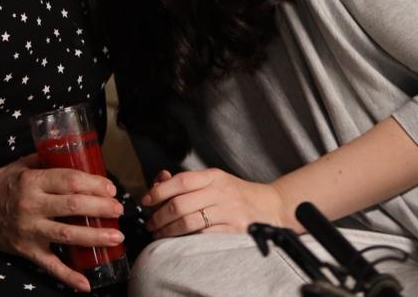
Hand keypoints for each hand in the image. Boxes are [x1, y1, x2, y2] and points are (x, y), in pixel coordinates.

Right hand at [0, 153, 124, 292]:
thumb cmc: (1, 185)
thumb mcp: (20, 165)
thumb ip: (46, 159)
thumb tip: (75, 153)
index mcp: (33, 181)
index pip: (69, 181)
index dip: (94, 184)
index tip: (110, 188)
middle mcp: (32, 206)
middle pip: (73, 207)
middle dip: (100, 208)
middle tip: (119, 209)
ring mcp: (29, 231)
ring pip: (67, 235)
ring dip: (94, 237)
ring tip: (117, 237)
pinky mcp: (26, 250)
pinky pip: (49, 266)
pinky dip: (68, 276)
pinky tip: (87, 284)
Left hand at [140, 167, 288, 237]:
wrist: (270, 206)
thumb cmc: (237, 193)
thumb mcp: (214, 180)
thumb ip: (187, 181)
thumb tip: (159, 180)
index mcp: (214, 176)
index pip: (181, 181)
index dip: (159, 191)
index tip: (146, 200)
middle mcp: (221, 192)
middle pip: (181, 204)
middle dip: (159, 216)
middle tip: (150, 223)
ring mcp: (228, 212)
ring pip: (189, 222)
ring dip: (168, 230)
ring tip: (159, 233)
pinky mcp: (233, 230)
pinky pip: (203, 236)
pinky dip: (186, 239)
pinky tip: (178, 241)